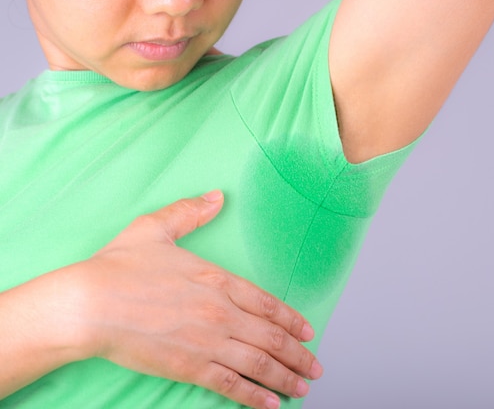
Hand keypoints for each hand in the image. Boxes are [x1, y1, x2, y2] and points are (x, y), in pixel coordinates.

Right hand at [72, 191, 321, 408]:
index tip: (308, 332)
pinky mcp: (188, 367)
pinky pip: (230, 385)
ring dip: (285, 378)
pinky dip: (254, 397)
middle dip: (299, 355)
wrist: (88, 304)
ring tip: (303, 388)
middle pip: (272, 337)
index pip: (268, 303)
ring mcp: (207, 342)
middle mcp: (221, 312)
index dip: (292, 320)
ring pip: (259, 363)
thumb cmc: (119, 266)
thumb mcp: (156, 229)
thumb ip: (190, 213)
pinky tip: (271, 405)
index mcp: (217, 280)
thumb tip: (216, 196)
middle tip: (315, 367)